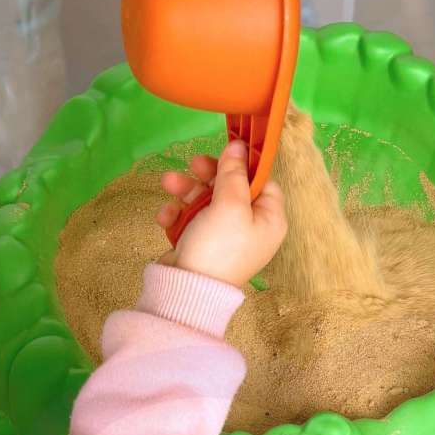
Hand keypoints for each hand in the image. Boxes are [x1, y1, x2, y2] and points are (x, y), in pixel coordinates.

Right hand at [157, 140, 286, 288]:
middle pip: (231, 188)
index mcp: (269, 220)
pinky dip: (177, 214)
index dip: (245, 165)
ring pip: (205, 200)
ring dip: (185, 190)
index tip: (227, 149)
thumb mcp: (230, 204)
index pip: (263, 182)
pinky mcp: (200, 244)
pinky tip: (166, 217)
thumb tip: (239, 145)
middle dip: (207, 175)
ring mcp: (223, 237)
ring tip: (168, 183)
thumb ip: (234, 172)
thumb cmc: (218, 247)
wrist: (187, 290)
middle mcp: (249, 228)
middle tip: (193, 163)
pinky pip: (190, 219)